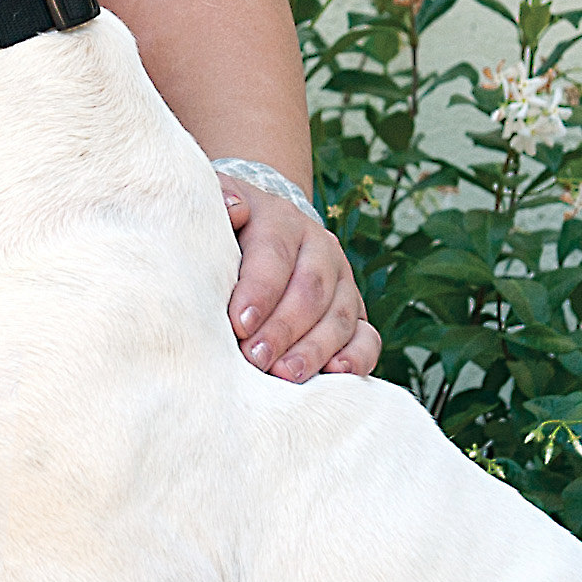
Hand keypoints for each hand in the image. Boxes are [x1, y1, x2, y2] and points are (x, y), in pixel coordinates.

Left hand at [217, 172, 380, 381]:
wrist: (257, 231)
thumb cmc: (225, 232)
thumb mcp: (214, 210)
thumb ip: (219, 206)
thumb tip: (234, 209)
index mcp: (281, 220)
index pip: (274, 253)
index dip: (259, 290)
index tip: (238, 324)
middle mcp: (319, 247)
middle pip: (310, 289)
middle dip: (283, 328)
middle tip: (255, 359)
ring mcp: (343, 279)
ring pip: (339, 315)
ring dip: (314, 349)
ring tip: (285, 375)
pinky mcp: (355, 310)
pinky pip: (367, 335)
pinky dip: (357, 357)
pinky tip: (335, 373)